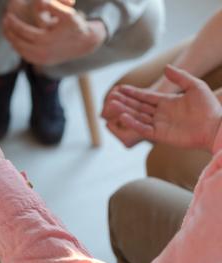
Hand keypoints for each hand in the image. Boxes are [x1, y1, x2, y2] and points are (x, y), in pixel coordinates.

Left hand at [3, 1, 105, 65]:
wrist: (86, 43)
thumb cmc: (76, 26)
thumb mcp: (68, 14)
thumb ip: (54, 7)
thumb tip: (41, 2)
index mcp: (46, 40)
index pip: (24, 32)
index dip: (14, 24)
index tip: (7, 16)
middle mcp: (42, 52)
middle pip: (19, 43)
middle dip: (9, 33)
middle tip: (4, 23)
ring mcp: (42, 60)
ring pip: (21, 51)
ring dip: (12, 41)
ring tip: (7, 31)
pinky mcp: (43, 63)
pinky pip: (26, 56)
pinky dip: (19, 48)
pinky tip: (15, 40)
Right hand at [106, 65, 221, 151]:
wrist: (216, 127)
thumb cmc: (209, 107)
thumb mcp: (195, 86)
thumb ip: (180, 77)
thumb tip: (165, 67)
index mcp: (167, 102)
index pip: (146, 96)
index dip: (133, 92)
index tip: (120, 88)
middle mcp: (161, 113)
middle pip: (138, 106)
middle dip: (125, 101)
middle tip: (111, 97)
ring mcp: (160, 124)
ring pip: (138, 117)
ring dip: (125, 111)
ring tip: (113, 105)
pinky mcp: (161, 135)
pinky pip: (143, 129)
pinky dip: (133, 123)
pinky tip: (124, 117)